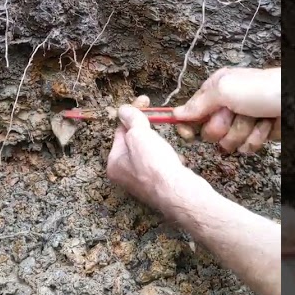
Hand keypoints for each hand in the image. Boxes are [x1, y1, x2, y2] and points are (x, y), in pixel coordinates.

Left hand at [106, 95, 210, 212]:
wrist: (180, 193)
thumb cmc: (155, 165)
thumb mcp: (139, 134)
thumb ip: (132, 119)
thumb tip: (124, 110)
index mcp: (114, 163)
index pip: (120, 131)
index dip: (132, 114)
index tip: (144, 101)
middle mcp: (125, 175)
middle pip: (135, 142)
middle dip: (148, 131)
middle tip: (158, 120)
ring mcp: (143, 182)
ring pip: (151, 153)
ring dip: (160, 145)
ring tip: (167, 148)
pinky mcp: (161, 186)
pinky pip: (163, 165)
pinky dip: (170, 159)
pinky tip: (176, 161)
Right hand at [172, 67, 280, 152]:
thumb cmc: (261, 89)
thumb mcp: (224, 89)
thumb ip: (198, 103)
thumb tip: (176, 113)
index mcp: (215, 91)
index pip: (190, 114)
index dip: (188, 126)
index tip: (189, 134)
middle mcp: (226, 107)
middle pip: (208, 133)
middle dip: (223, 127)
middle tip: (235, 114)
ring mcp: (241, 122)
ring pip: (228, 143)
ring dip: (243, 132)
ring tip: (256, 118)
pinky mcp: (256, 135)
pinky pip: (245, 148)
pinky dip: (256, 138)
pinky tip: (265, 125)